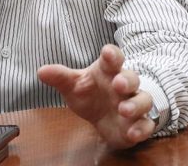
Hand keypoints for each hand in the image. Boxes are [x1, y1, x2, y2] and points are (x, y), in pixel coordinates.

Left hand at [37, 44, 155, 148]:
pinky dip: (141, 129)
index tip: (108, 53)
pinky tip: (132, 133)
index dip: (112, 54)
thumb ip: (60, 77)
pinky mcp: (137, 123)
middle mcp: (123, 85)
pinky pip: (146, 125)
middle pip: (132, 77)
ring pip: (143, 100)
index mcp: (108, 71)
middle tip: (118, 84)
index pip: (113, 58)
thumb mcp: (73, 85)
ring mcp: (133, 104)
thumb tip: (41, 71)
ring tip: (124, 110)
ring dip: (135, 105)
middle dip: (127, 80)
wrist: (102, 115)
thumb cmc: (89, 93)